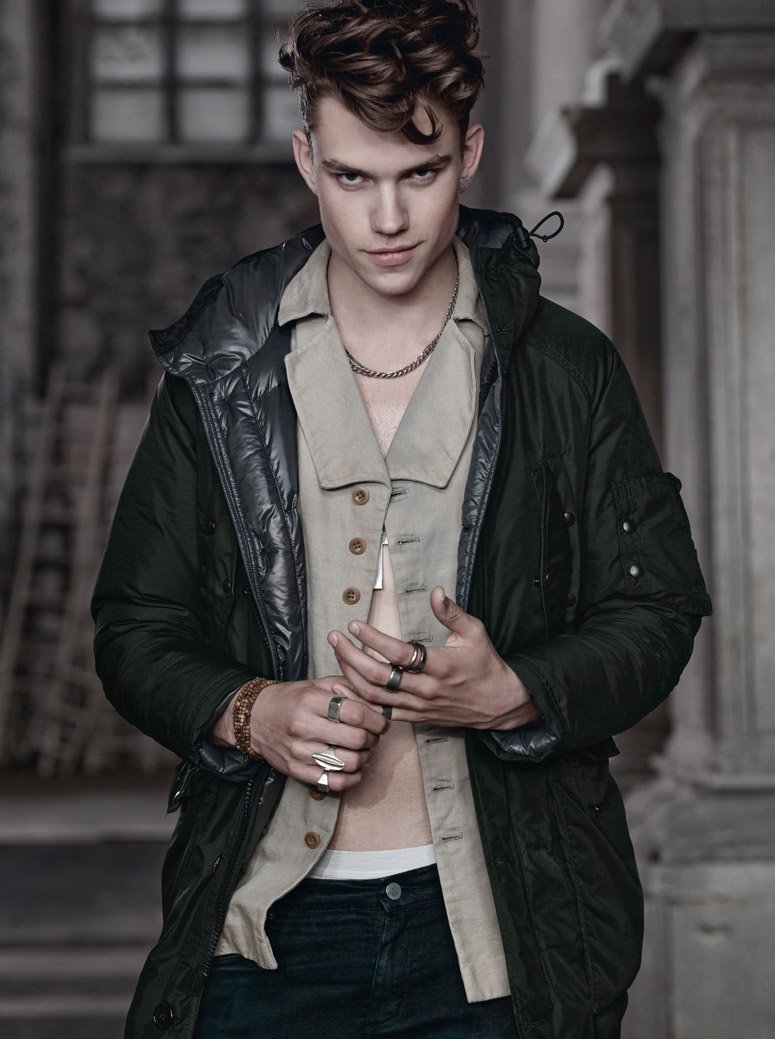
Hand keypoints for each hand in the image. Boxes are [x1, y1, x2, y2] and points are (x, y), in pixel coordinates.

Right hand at [213, 676, 389, 790]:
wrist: (255, 717)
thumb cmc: (292, 699)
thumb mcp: (317, 684)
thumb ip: (348, 687)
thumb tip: (379, 700)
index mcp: (310, 700)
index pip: (355, 713)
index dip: (376, 719)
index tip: (382, 722)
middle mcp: (303, 726)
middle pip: (356, 738)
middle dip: (373, 738)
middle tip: (374, 735)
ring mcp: (299, 751)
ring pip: (348, 762)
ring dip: (365, 757)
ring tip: (364, 750)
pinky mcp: (296, 771)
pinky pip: (334, 782)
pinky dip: (352, 778)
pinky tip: (356, 769)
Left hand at [327, 587, 538, 729]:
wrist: (498, 704)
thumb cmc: (485, 664)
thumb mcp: (474, 632)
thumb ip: (451, 612)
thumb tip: (436, 591)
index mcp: (441, 665)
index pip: (399, 653)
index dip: (373, 638)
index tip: (354, 624)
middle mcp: (426, 688)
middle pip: (379, 676)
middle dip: (351, 655)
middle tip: (335, 637)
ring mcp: (418, 706)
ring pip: (374, 696)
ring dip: (350, 675)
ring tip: (337, 654)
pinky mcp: (415, 717)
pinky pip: (380, 713)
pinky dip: (359, 700)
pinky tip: (344, 684)